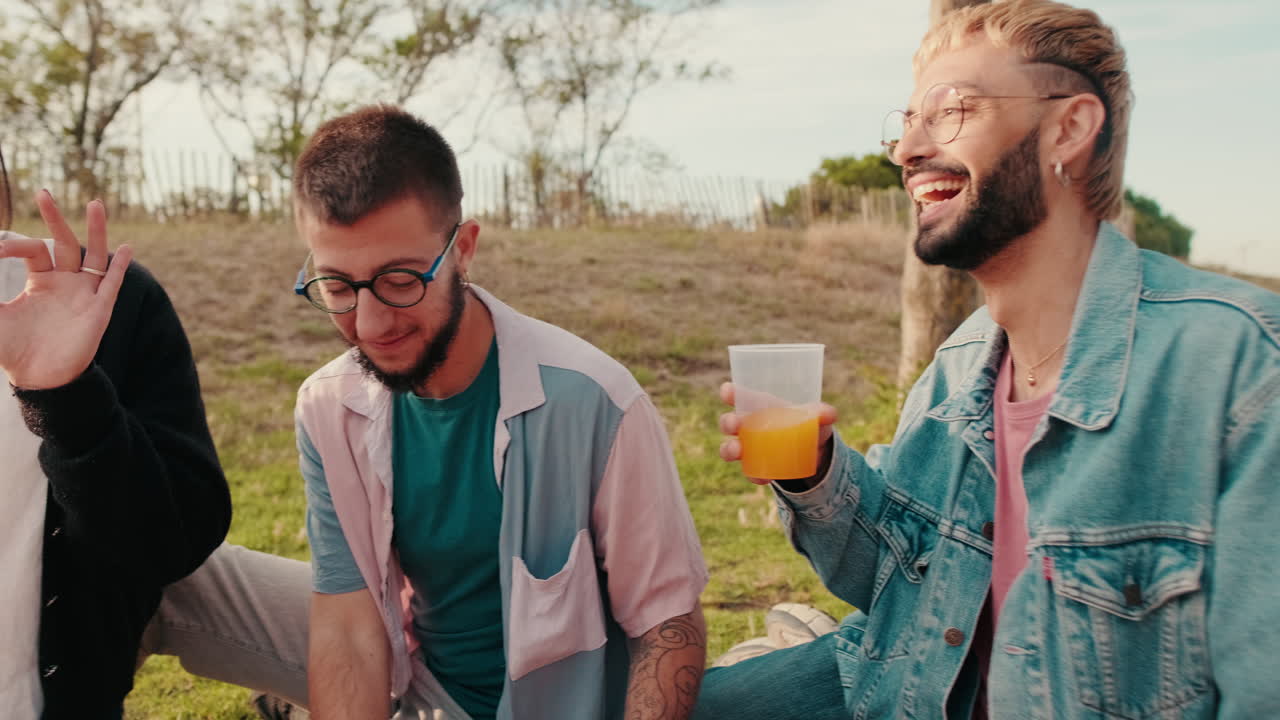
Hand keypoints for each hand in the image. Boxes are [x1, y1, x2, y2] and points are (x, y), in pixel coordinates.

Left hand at [0, 191, 131, 388]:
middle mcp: (65, 282)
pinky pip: (112, 283)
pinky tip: (126, 247)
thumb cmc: (13, 349)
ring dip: (95, 230)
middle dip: (55, 219)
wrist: (38, 379)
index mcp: (40, 281)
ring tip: (94, 203)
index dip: (12, 245)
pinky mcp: (99, 309)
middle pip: (64, 242)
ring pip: (93, 255)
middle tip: (43, 193)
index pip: (32, 249)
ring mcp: (84, 294)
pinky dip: (120, 265)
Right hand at [717, 381, 837, 485]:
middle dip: (727, 422)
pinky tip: (762, 477)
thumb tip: (828, 414)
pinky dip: (754, 475)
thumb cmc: (806, 423)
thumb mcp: (816, 417)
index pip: (739, 397)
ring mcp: (748, 448)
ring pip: (730, 448)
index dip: (730, 393)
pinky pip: (749, 472)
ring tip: (737, 450)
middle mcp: (747, 426)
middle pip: (729, 423)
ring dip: (729, 449)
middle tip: (734, 424)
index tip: (727, 391)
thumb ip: (822, 413)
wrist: (811, 451)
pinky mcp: (756, 467)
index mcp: (758, 407)